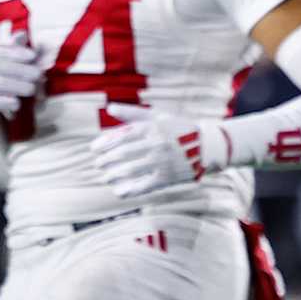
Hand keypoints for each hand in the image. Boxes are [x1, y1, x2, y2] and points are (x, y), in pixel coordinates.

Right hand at [0, 43, 45, 126]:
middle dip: (19, 70)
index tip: (33, 56)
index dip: (16, 53)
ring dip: (15, 86)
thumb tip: (22, 34)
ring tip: (31, 90)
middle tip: (38, 75)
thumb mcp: (0, 70)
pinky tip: (16, 104)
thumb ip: (10, 53)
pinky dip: (2, 102)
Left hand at [87, 104, 231, 198]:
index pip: (123, 136)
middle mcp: (156, 145)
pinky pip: (146, 185)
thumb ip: (133, 113)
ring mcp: (163, 162)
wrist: (207, 146)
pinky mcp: (168, 178)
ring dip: (115, 175)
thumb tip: (109, 107)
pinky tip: (119, 192)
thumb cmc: (178, 128)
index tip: (93, 148)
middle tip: (98, 164)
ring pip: (133, 170)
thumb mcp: (158, 116)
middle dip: (107, 160)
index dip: (106, 143)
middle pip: (125, 154)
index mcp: (152, 128)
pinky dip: (132, 190)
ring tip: (105, 176)